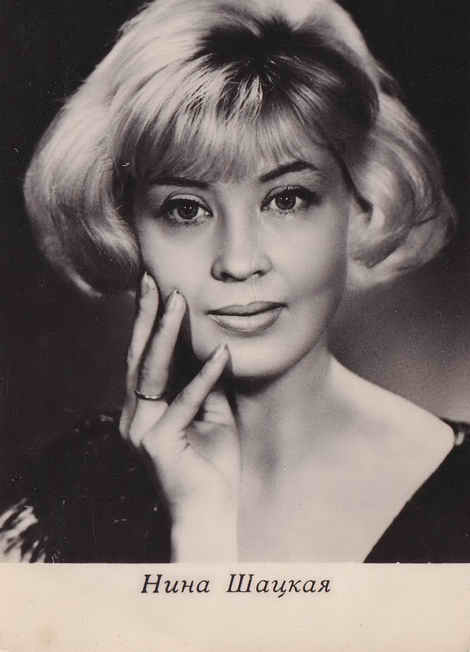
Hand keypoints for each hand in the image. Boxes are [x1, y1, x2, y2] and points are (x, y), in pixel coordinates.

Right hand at [120, 272, 239, 559]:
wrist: (211, 514)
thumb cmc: (214, 464)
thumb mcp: (213, 412)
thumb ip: (206, 381)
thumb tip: (214, 341)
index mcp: (143, 408)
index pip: (143, 356)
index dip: (148, 321)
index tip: (154, 287)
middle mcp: (134, 415)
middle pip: (139, 355)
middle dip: (147, 315)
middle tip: (152, 279)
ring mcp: (141, 430)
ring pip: (153, 371)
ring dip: (167, 334)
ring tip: (178, 301)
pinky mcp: (159, 444)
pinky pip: (185, 402)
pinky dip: (205, 377)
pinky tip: (221, 353)